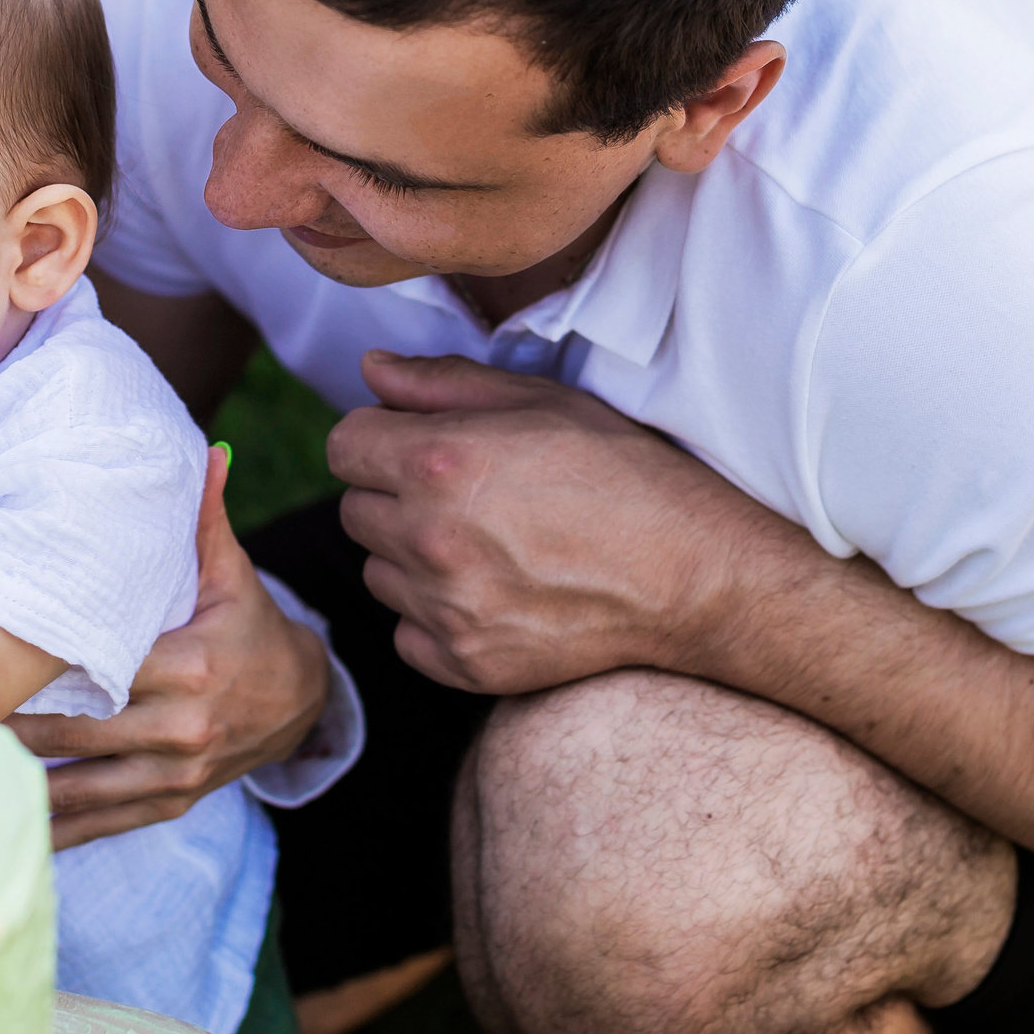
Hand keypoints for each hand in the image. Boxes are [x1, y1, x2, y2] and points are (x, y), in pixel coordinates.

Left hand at [6, 445, 331, 847]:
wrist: (301, 701)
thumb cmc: (249, 625)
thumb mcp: (232, 574)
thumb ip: (206, 520)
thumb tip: (208, 452)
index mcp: (190, 668)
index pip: (100, 669)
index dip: (38, 671)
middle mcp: (182, 729)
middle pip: (76, 732)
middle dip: (10, 729)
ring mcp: (175, 774)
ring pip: (81, 787)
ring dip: (18, 784)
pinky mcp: (170, 804)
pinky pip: (103, 823)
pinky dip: (55, 830)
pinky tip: (5, 825)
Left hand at [331, 352, 761, 694]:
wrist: (690, 574)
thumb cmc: (622, 473)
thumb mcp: (540, 402)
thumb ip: (442, 382)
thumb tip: (370, 371)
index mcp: (439, 460)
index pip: (342, 445)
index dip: (378, 439)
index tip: (417, 445)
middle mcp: (429, 536)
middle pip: (353, 510)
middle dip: (392, 496)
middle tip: (462, 496)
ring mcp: (445, 607)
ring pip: (378, 574)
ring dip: (411, 558)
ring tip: (485, 545)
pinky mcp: (464, 662)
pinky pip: (407, 634)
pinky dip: (434, 618)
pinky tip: (491, 594)